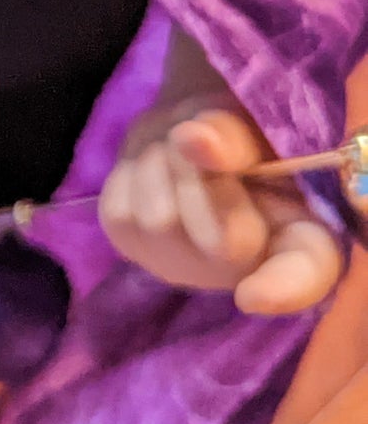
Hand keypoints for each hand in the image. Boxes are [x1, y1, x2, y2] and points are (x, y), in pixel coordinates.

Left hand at [100, 103, 342, 315]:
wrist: (190, 133)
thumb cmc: (241, 137)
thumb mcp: (253, 127)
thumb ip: (235, 140)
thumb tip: (194, 139)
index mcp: (304, 242)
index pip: (304, 278)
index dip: (281, 291)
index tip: (252, 296)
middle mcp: (246, 271)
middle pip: (219, 241)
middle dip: (204, 176)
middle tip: (205, 146)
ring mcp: (185, 268)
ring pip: (160, 220)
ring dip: (161, 163)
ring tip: (178, 153)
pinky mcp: (132, 250)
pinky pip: (119, 211)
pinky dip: (129, 174)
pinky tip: (151, 169)